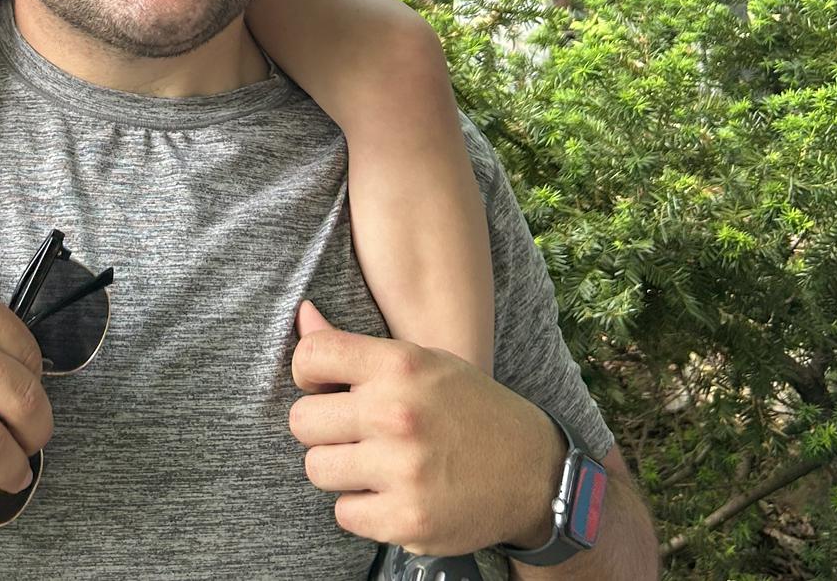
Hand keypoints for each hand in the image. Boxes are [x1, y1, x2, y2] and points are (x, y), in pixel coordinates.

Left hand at [289, 300, 563, 553]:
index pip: (310, 357)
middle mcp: (397, 414)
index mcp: (399, 364)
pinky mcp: (408, 521)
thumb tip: (302, 314)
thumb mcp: (422, 361)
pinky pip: (344, 513)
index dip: (308, 374)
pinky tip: (389, 493)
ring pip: (316, 469)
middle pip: (302, 422)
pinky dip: (361, 508)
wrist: (534, 471)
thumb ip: (355, 346)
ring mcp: (403, 471)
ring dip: (338, 469)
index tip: (325, 386)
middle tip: (352, 432)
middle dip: (321, 428)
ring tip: (372, 462)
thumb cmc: (467, 407)